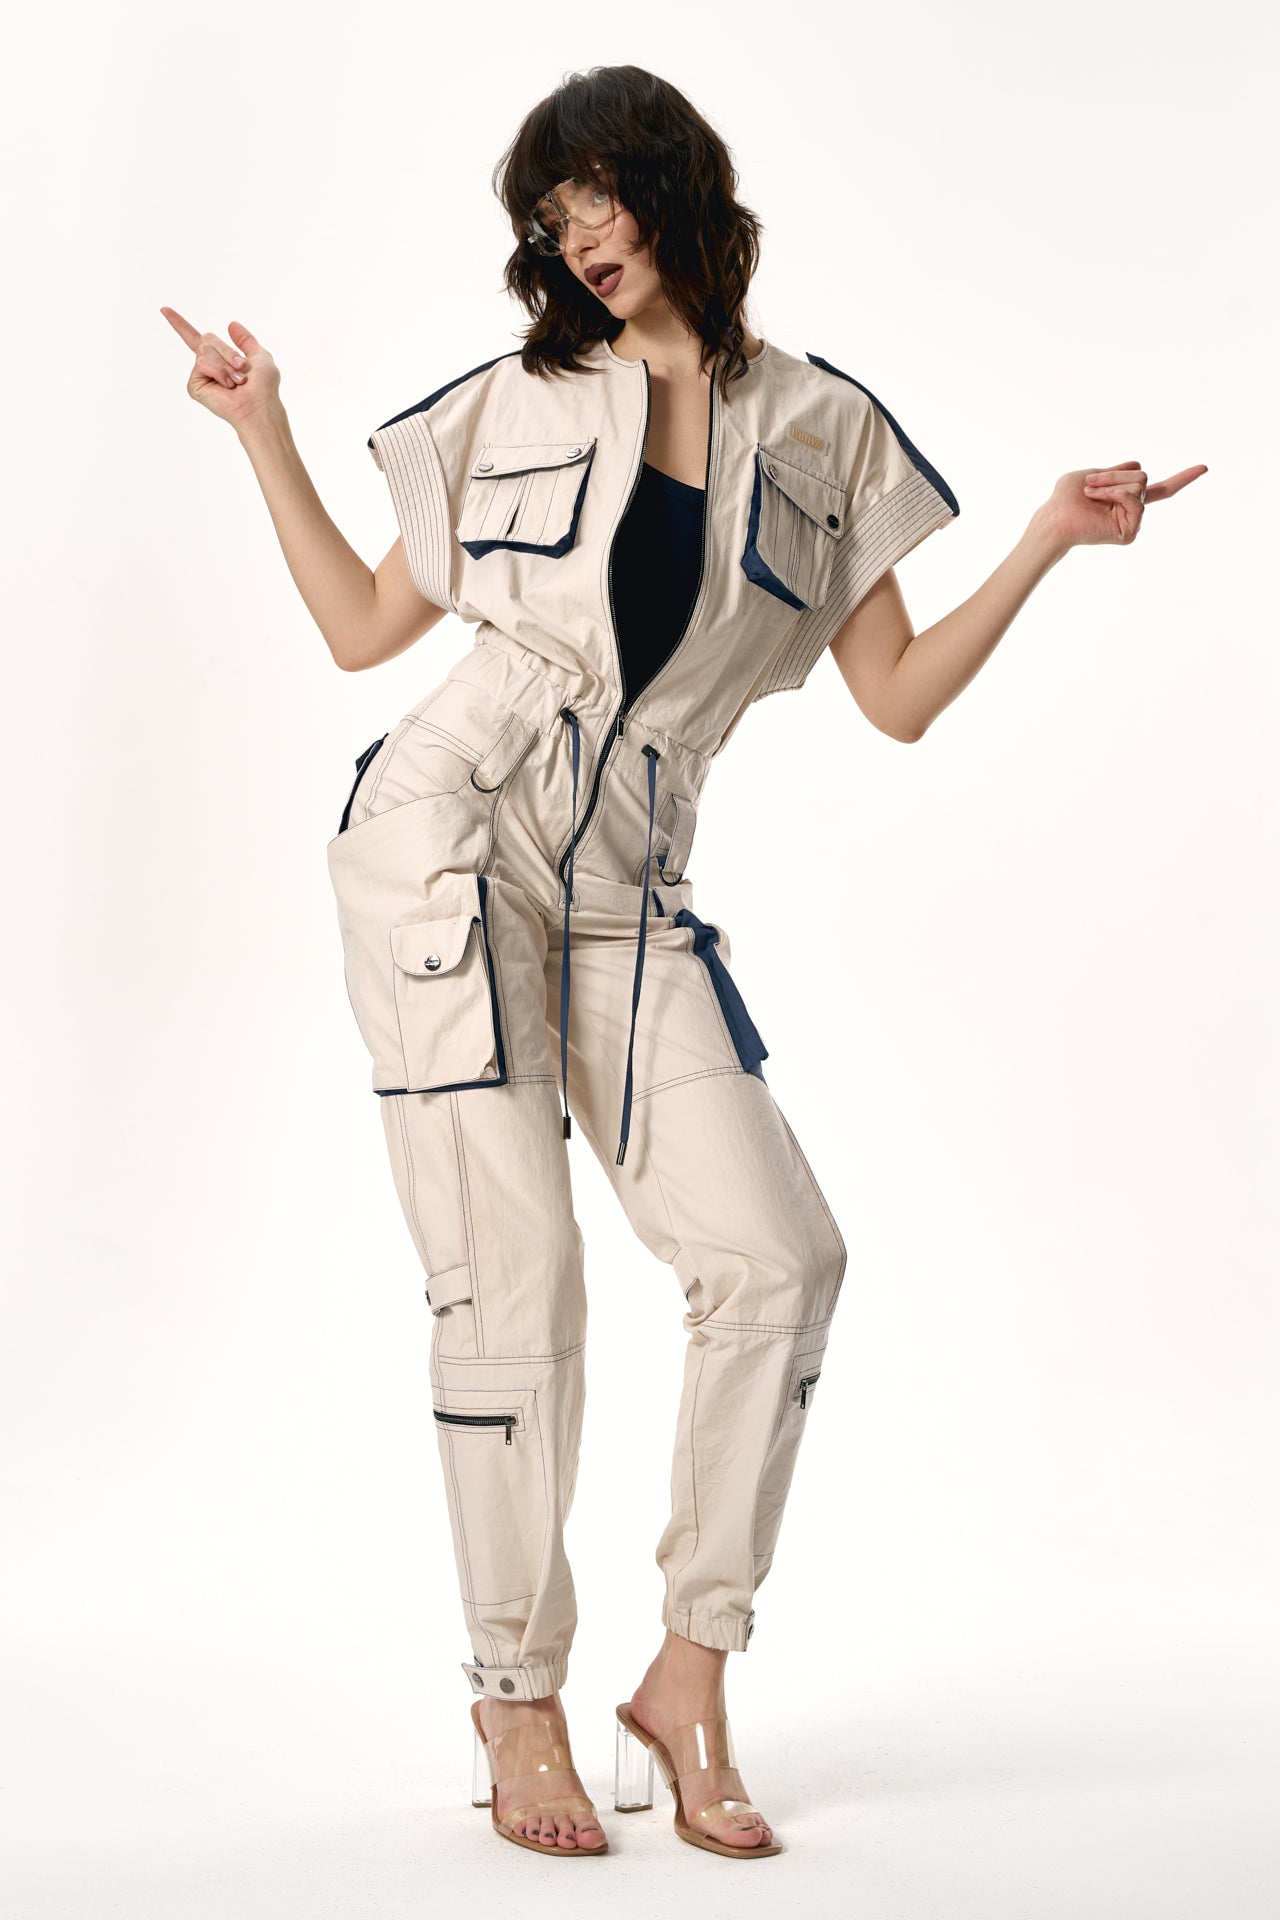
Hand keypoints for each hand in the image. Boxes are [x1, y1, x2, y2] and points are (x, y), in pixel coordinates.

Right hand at [160, 308, 280, 431]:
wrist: (258, 406)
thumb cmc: (263, 387)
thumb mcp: (259, 355)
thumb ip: (246, 340)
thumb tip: (231, 323)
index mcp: (220, 359)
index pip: (197, 338)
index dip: (180, 324)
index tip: (164, 309)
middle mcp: (207, 366)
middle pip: (207, 339)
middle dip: (227, 351)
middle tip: (241, 369)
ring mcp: (200, 376)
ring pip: (204, 350)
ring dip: (225, 363)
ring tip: (236, 381)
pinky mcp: (194, 385)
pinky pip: (202, 363)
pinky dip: (218, 371)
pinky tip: (226, 386)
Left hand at [1045, 460, 1208, 549]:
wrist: (1054, 518)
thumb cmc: (1065, 498)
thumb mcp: (1091, 475)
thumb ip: (1114, 471)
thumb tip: (1138, 464)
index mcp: (1126, 498)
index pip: (1161, 488)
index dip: (1183, 478)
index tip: (1205, 468)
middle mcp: (1133, 510)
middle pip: (1143, 476)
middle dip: (1115, 475)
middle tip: (1089, 486)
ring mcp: (1133, 522)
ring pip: (1139, 485)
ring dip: (1111, 484)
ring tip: (1090, 495)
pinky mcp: (1130, 532)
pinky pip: (1135, 500)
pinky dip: (1116, 495)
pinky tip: (1101, 502)